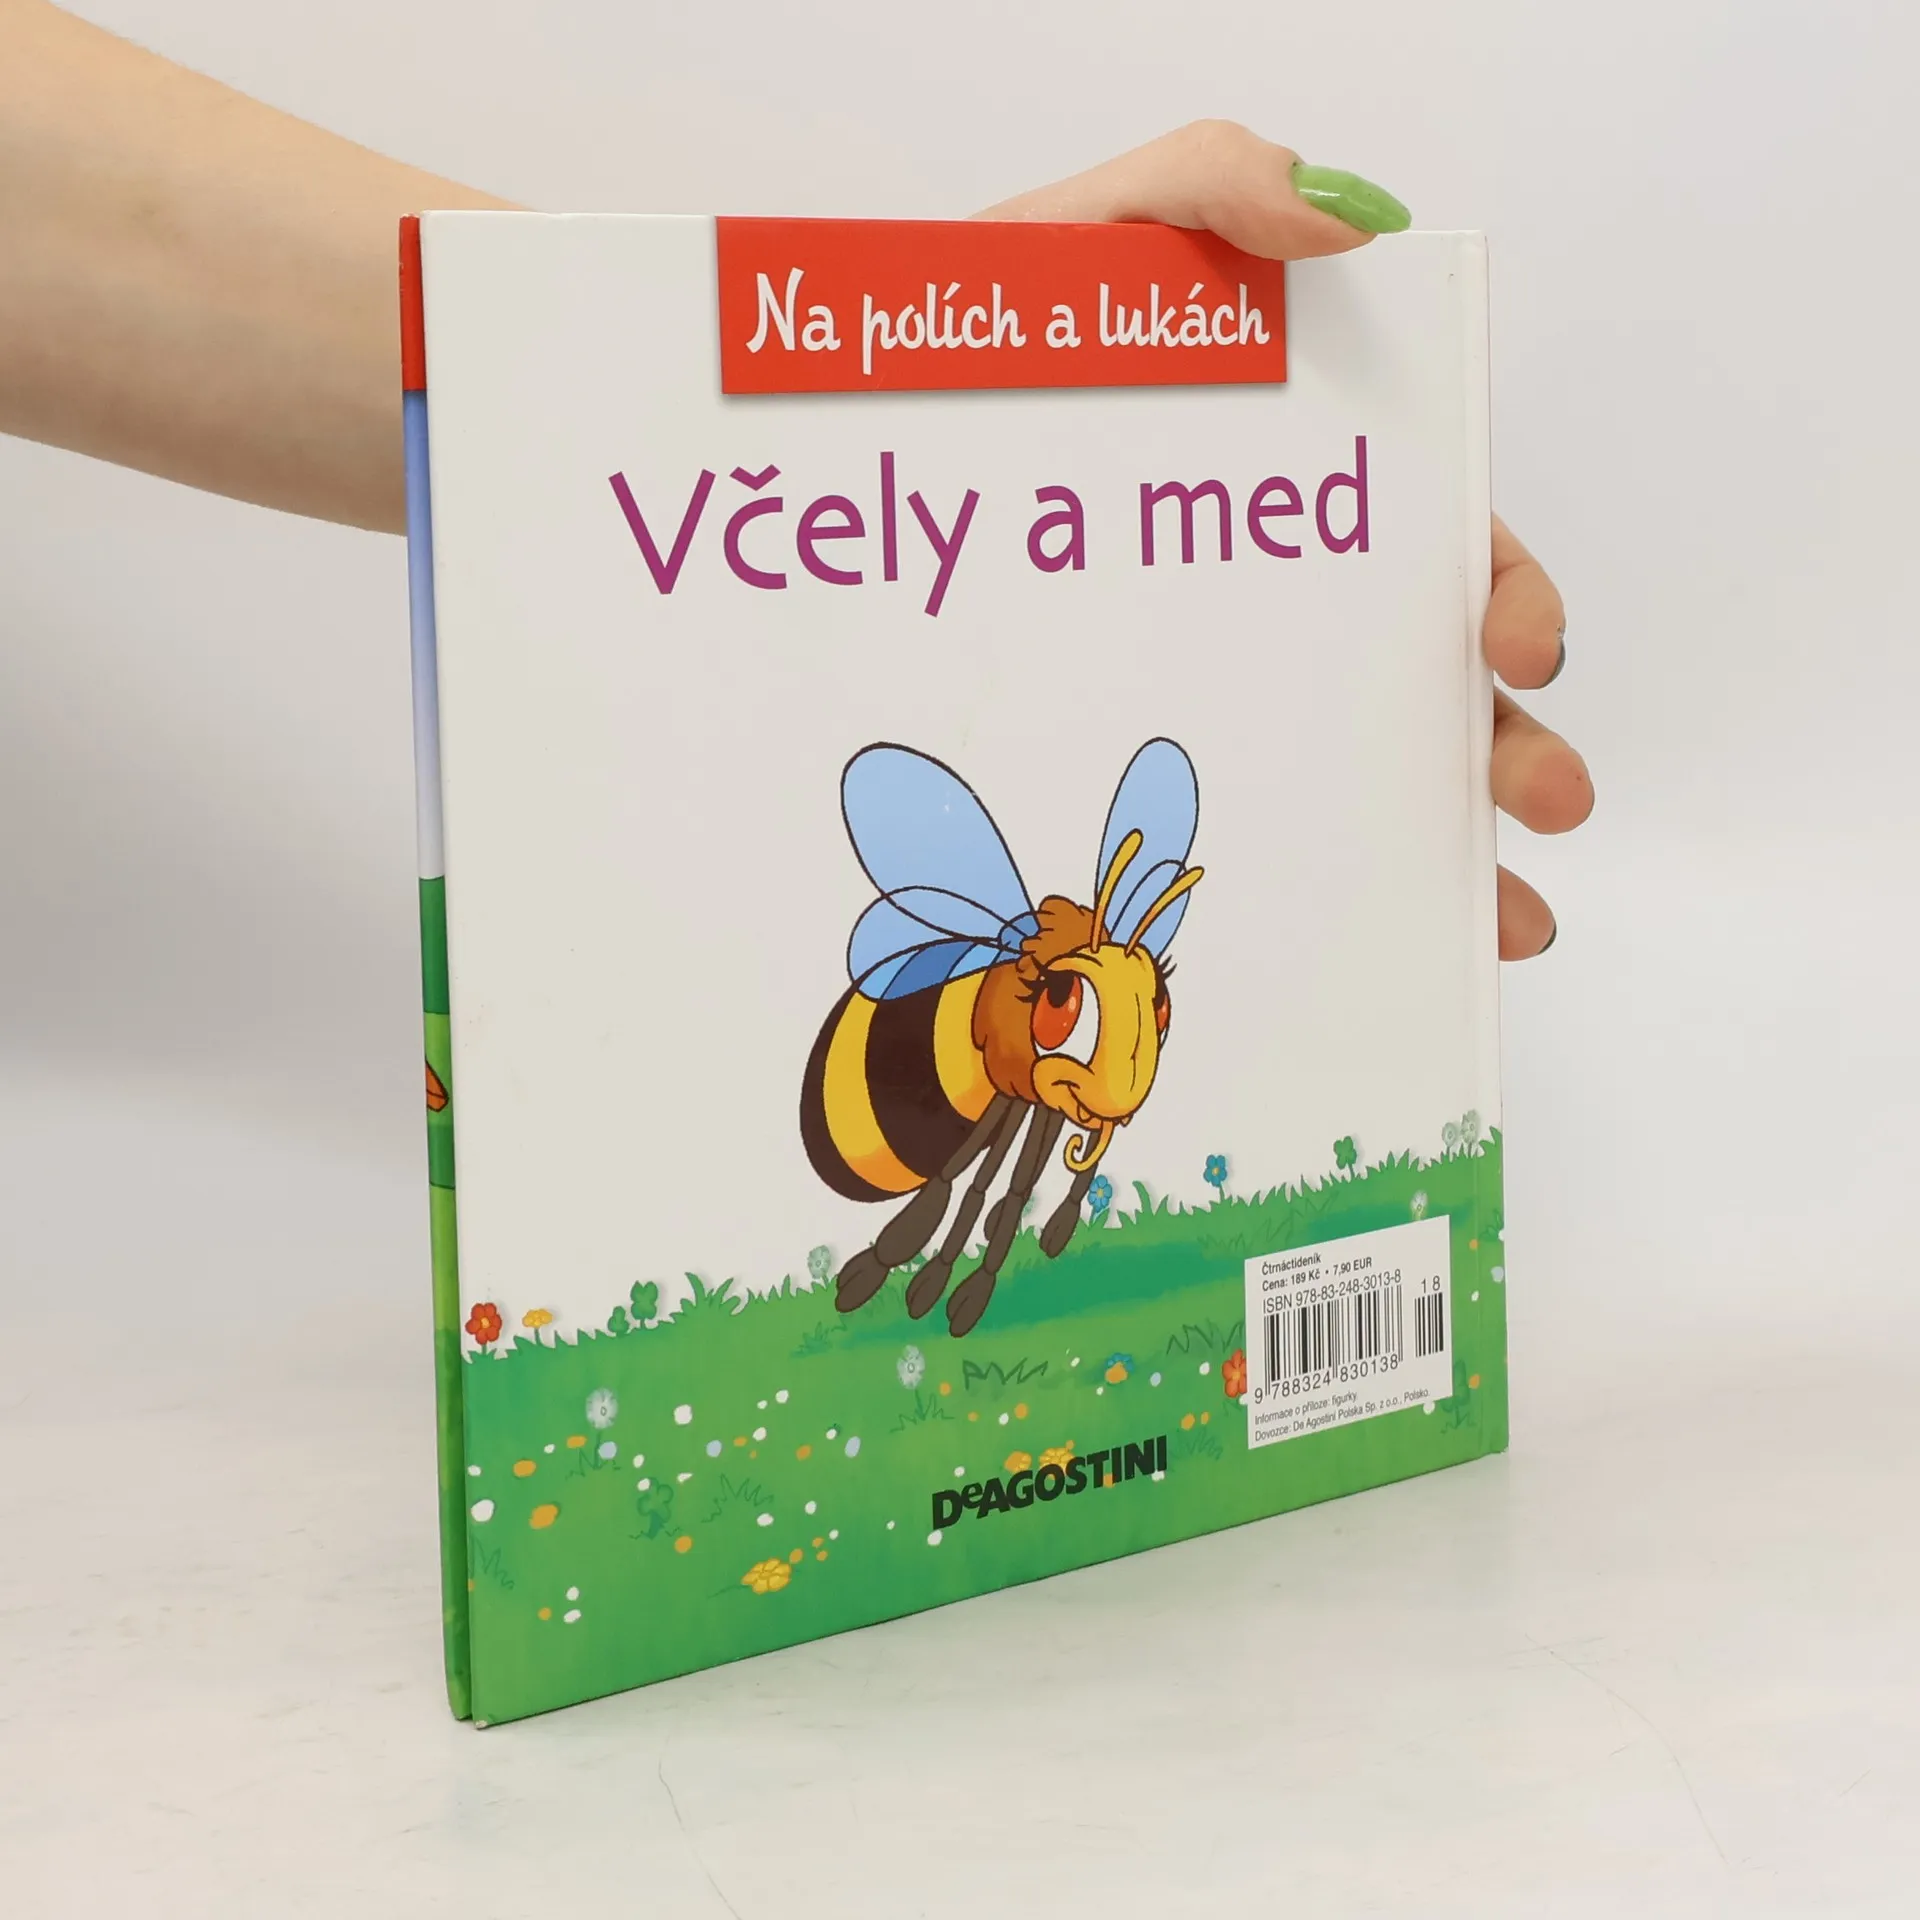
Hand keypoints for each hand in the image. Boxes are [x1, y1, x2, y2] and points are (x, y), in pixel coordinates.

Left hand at [979, 121, 1592, 960]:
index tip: (1518, 649)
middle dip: (1508, 748)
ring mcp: (1191, 692)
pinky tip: (1365, 956)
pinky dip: (1309, 905)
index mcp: (1282, 492)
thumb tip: (1349, 226)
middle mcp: (1259, 604)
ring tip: (1500, 918)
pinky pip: (1219, 852)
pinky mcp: (1113, 764)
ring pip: (1351, 787)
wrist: (799, 464)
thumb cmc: (944, 351)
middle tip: (1543, 797)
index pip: (1434, 541)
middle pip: (1420, 684)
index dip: (1501, 591)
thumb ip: (1202, 193)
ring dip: (1449, 853)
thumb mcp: (1072, 247)